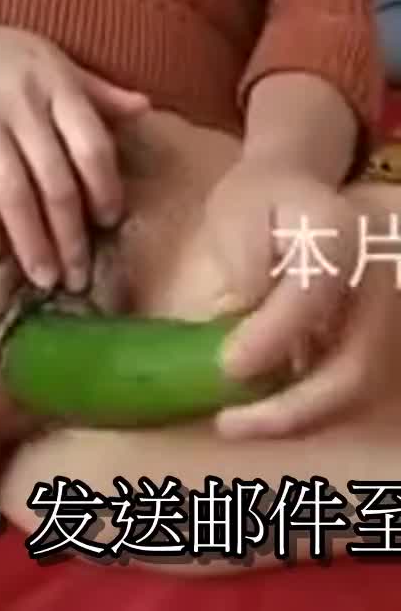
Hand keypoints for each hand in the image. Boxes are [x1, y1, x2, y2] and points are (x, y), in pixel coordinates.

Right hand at [0, 0, 147, 293]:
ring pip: (13, 191)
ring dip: (31, 241)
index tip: (110, 222)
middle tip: (79, 276)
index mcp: (57, 84)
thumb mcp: (52, 60)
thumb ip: (97, 91)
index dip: (104, 187)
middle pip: (54, 179)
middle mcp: (23, 102)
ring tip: (44, 278)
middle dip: (70, 234)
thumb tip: (146, 108)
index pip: (91, 144)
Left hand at [203, 160, 393, 436]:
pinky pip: (351, 386)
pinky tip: (262, 412)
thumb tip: (246, 318)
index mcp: (340, 234)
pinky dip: (310, 408)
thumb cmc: (260, 201)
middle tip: (230, 423)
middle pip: (356, 365)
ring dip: (302, 417)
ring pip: (359, 389)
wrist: (296, 188)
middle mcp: (379, 279)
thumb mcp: (237, 211)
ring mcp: (386, 314)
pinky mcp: (377, 338)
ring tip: (240, 422)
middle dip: (293, 408)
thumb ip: (244, 261)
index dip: (271, 336)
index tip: (226, 365)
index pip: (313, 295)